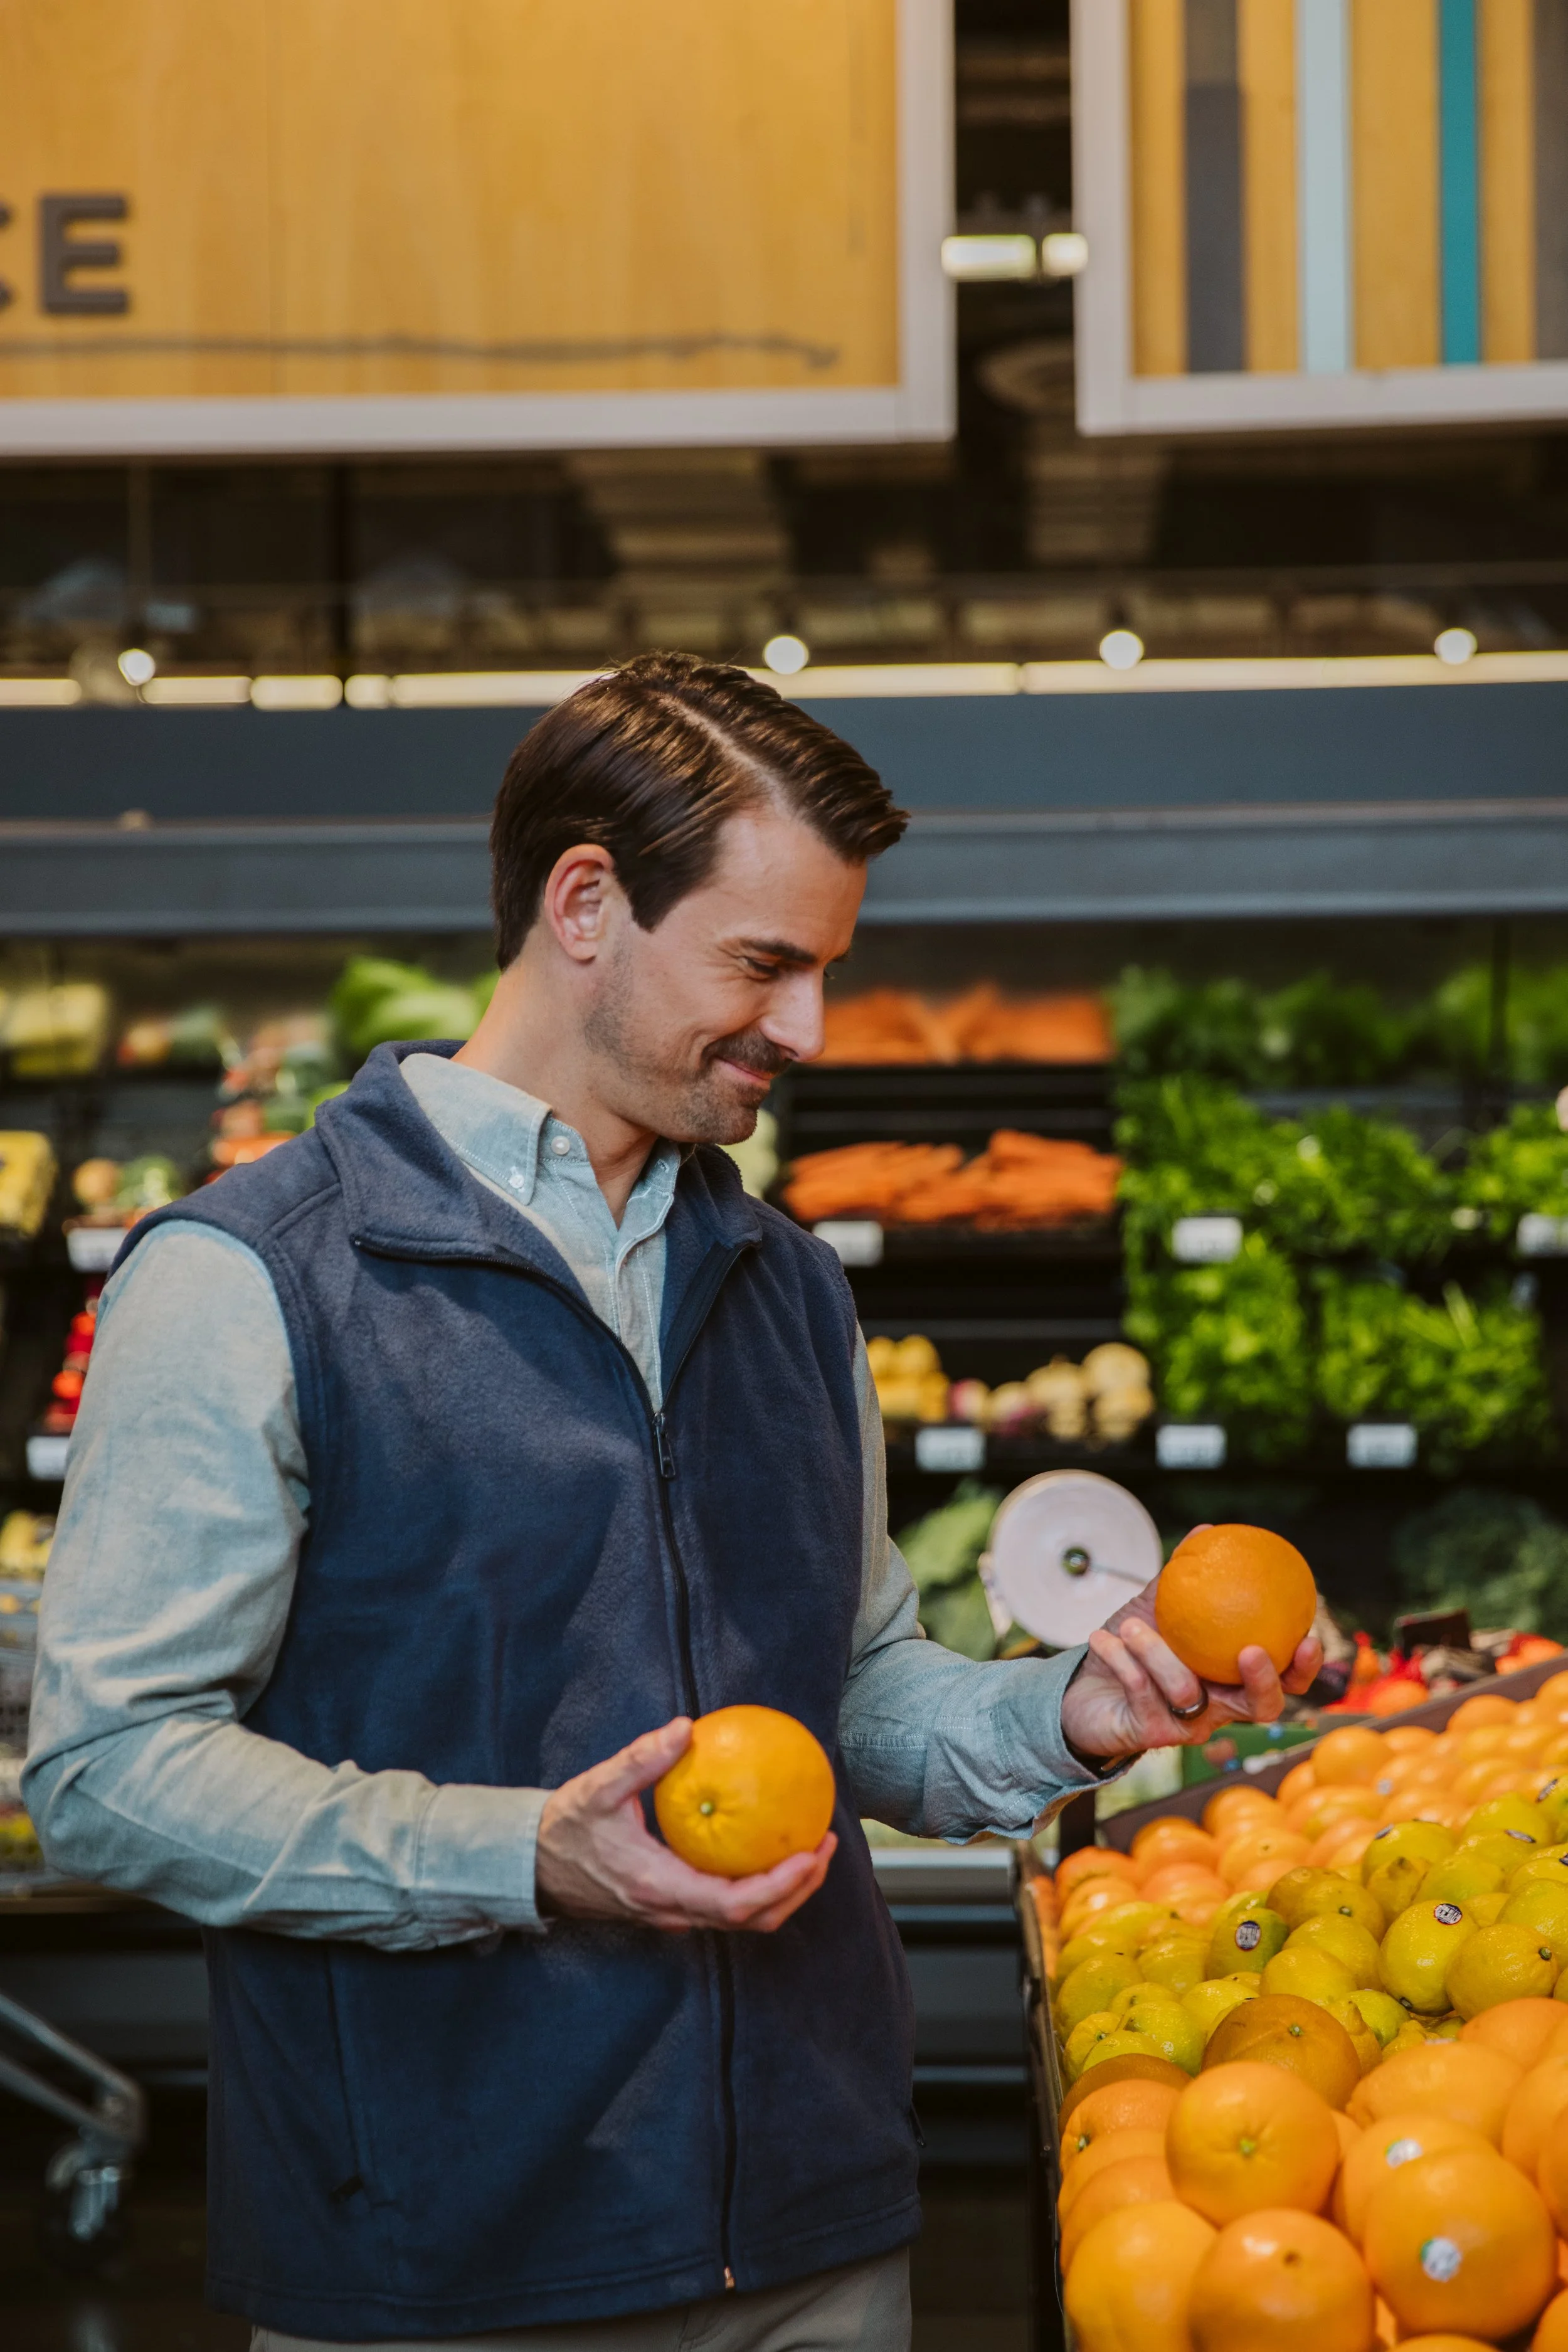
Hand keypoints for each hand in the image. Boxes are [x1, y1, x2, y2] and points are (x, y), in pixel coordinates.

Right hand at [535, 1717, 836, 1933]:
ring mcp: (672, 1915)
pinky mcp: (672, 1908)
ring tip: (812, 1847)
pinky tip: (769, 1845)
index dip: (779, 1886)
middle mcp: (670, 1911)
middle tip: (827, 1844)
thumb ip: (641, 1760)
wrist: (534, 1865)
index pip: (732, 1903)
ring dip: (784, 1891)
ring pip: (743, 1920)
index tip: (809, 1854)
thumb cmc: (565, 1827)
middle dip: (798, 1889)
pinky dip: (759, 1886)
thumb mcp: (598, 1788)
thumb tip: (685, 1728)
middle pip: (752, 1921)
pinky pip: (726, 1906)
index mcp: (658, 1887)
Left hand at [1058, 1548, 1322, 1763]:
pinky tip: (1103, 1639)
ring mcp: (1186, 1725)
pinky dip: (1121, 1660)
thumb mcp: (1155, 1608)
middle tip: (1250, 1650)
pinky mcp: (1151, 1735)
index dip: (1302, 1668)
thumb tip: (1208, 1531)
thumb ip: (1183, 1578)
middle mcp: (1217, 1707)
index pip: (1282, 1680)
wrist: (1081, 1686)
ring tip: (1132, 1625)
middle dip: (1264, 1681)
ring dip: (1157, 1653)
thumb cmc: (1128, 1646)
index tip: (1308, 1639)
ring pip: (1187, 1692)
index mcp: (1229, 1677)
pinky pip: (1142, 1692)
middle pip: (1262, 1707)